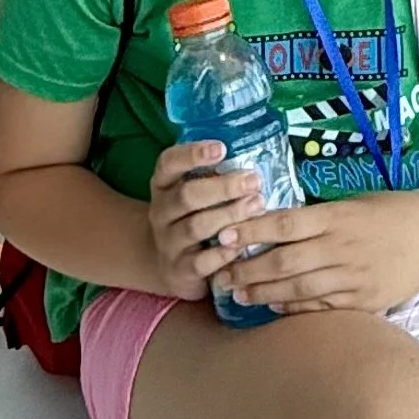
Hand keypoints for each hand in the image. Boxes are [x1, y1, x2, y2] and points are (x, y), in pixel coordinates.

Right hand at [147, 141, 266, 301]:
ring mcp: (168, 242)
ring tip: (257, 205)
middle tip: (254, 180)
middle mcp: (161, 211)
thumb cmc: (192, 216)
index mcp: (163, 184)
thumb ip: (214, 175)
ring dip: (229, 215)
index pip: (169, 163)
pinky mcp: (180, 270)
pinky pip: (201, 262)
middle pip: (187, 196)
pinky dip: (223, 253)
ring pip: (195, 227)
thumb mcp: (193, 192)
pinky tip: (243, 244)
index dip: (192, 154)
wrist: (167, 262)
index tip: (221, 148)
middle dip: (223, 187)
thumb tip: (257, 152)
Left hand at [220, 190, 418, 315]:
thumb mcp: (354, 202)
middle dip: (248, 269)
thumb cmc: (393, 211)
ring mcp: (354, 278)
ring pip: (299, 290)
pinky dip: (296, 309)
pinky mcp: (365, 302)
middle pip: (285, 262)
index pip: (285, 224)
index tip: (224, 234)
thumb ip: (318, 216)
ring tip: (238, 294)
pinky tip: (275, 308)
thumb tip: (274, 224)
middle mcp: (343, 248)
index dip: (251, 230)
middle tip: (219, 274)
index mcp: (338, 216)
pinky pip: (323, 308)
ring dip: (264, 293)